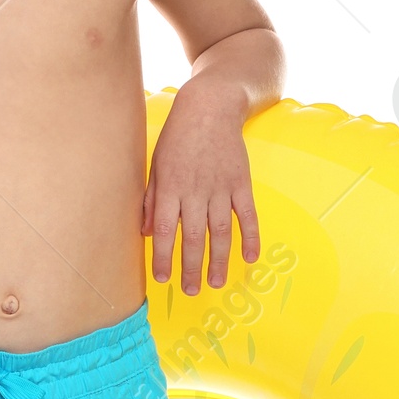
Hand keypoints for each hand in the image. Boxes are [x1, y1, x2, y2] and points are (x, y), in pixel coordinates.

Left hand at [143, 83, 260, 292]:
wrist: (210, 107)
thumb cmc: (178, 136)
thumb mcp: (156, 164)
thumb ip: (152, 199)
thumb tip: (147, 231)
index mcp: (171, 187)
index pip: (166, 230)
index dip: (164, 256)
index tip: (162, 278)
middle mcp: (196, 191)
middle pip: (194, 237)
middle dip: (191, 267)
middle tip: (190, 291)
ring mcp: (221, 188)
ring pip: (220, 232)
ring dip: (219, 260)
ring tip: (216, 282)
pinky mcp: (241, 182)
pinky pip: (247, 215)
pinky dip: (250, 236)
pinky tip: (250, 257)